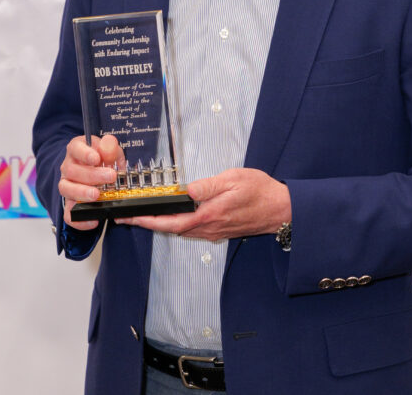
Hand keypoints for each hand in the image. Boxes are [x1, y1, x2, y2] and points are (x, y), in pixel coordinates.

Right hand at [59, 134, 122, 229]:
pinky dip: (79, 219)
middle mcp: (68, 167)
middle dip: (92, 175)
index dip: (84, 153)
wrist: (98, 172)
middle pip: (72, 171)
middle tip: (110, 176)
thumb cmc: (103, 159)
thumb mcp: (110, 150)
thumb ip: (110, 147)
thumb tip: (108, 145)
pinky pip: (69, 214)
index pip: (75, 148)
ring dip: (82, 193)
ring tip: (97, 195)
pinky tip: (93, 220)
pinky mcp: (70, 203)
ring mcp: (67, 185)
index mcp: (77, 150)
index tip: (96, 158)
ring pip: (66, 190)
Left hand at [116, 168, 291, 240]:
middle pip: (172, 229)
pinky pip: (193, 230)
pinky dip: (178, 224)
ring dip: (163, 225)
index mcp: (209, 215)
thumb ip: (209, 186)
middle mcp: (209, 227)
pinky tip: (175, 216)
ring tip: (146, 216)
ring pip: (182, 231)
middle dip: (149, 224)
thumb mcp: (234, 179)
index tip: (131, 219)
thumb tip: (188, 190)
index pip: (171, 221)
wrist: (281, 209)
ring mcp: (214, 231)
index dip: (148, 221)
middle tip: (129, 218)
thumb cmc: (260, 192)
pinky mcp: (220, 230)